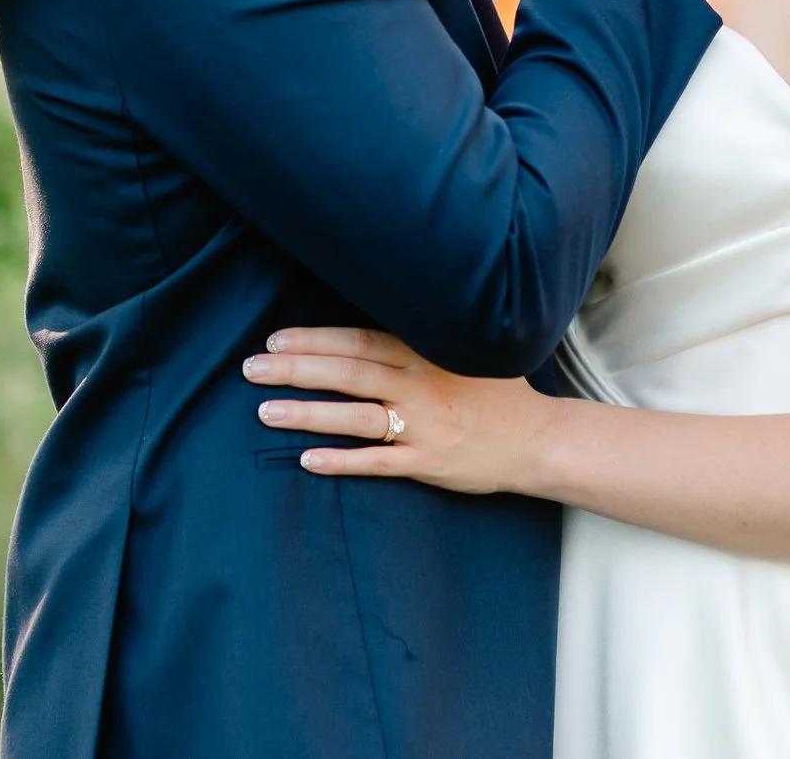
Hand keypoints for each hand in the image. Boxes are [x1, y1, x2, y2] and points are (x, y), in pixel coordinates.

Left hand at [244, 327, 554, 493]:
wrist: (538, 440)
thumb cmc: (496, 392)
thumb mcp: (464, 350)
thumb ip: (420, 338)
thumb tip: (365, 326)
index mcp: (427, 351)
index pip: (359, 340)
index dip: (314, 339)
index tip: (275, 341)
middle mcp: (421, 385)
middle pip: (348, 372)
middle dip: (296, 369)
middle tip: (251, 368)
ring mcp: (424, 426)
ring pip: (355, 416)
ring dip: (307, 413)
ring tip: (265, 412)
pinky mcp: (429, 463)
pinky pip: (377, 463)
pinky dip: (341, 461)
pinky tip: (307, 459)